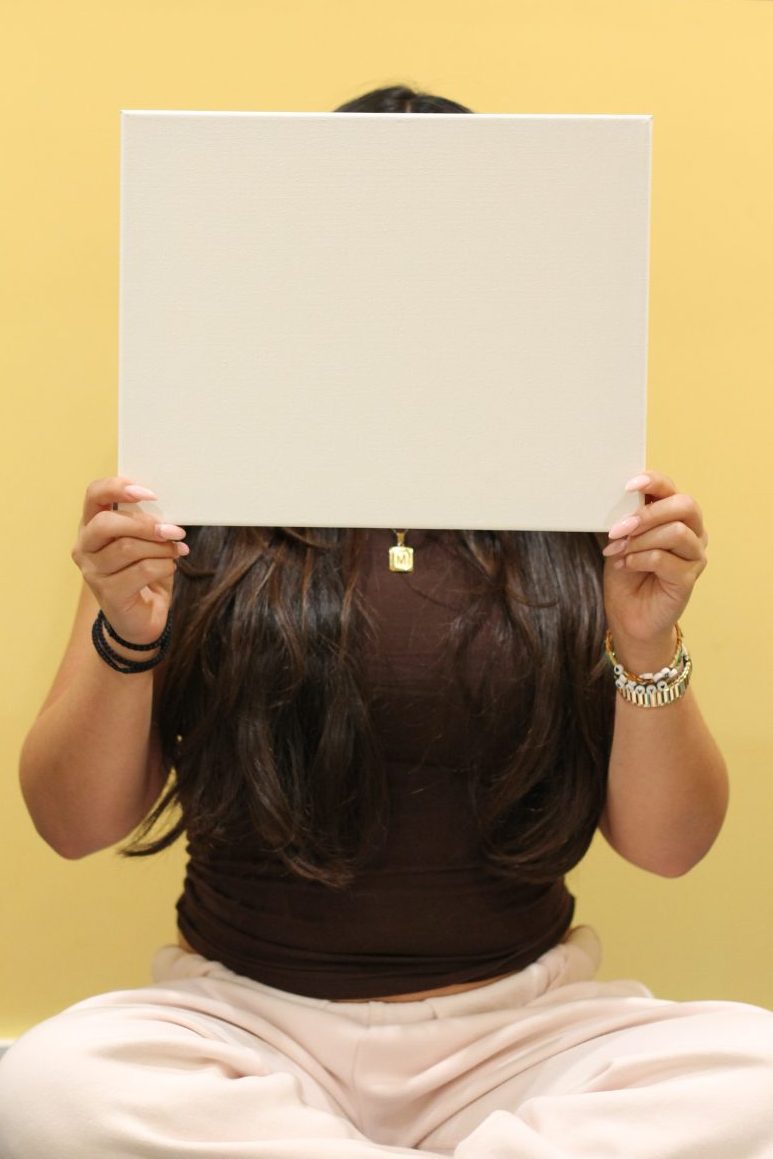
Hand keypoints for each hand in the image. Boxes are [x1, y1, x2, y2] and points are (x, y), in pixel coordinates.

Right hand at [71, 478, 187, 645]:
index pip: (93, 495)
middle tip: (174, 531)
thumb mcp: (144, 542)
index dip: (118, 488)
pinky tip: (171, 567)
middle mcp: (85, 547)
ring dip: (161, 547)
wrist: (142, 618)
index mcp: (91, 525)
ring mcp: (92, 572)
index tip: (149, 493)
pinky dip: (164, 566)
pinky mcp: (108, 593)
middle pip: (107, 523)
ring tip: (177, 550)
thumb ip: (146, 523)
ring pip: (128, 548)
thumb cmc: (143, 573)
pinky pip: (141, 570)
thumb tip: (169, 509)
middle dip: (145, 524)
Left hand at [601, 472, 707, 669]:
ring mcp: (695, 555)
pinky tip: (625, 564)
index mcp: (676, 516)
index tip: (628, 485)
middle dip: (647, 514)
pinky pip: (665, 559)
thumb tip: (617, 498)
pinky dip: (640, 559)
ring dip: (640, 539)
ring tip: (618, 550)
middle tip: (619, 528)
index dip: (654, 482)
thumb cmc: (627, 572)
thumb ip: (626, 518)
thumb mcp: (621, 539)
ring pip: (675, 532)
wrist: (629, 614)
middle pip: (684, 505)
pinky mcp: (689, 578)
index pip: (672, 489)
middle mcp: (693, 532)